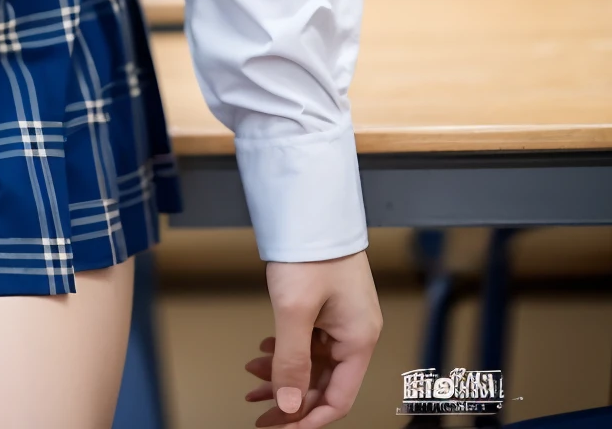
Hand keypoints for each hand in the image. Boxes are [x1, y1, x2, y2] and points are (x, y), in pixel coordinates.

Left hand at [243, 250, 382, 425]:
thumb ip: (291, 360)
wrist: (308, 204)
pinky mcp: (326, 304)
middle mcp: (354, 331)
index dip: (309, 418)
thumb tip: (289, 403)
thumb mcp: (294, 309)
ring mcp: (340, 317)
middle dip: (291, 400)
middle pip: (324, 383)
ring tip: (253, 384)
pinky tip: (264, 354)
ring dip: (283, 375)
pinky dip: (285, 351)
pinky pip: (307, 340)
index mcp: (358, 339)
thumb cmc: (312, 248)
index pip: (338, 398)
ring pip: (312, 362)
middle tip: (261, 415)